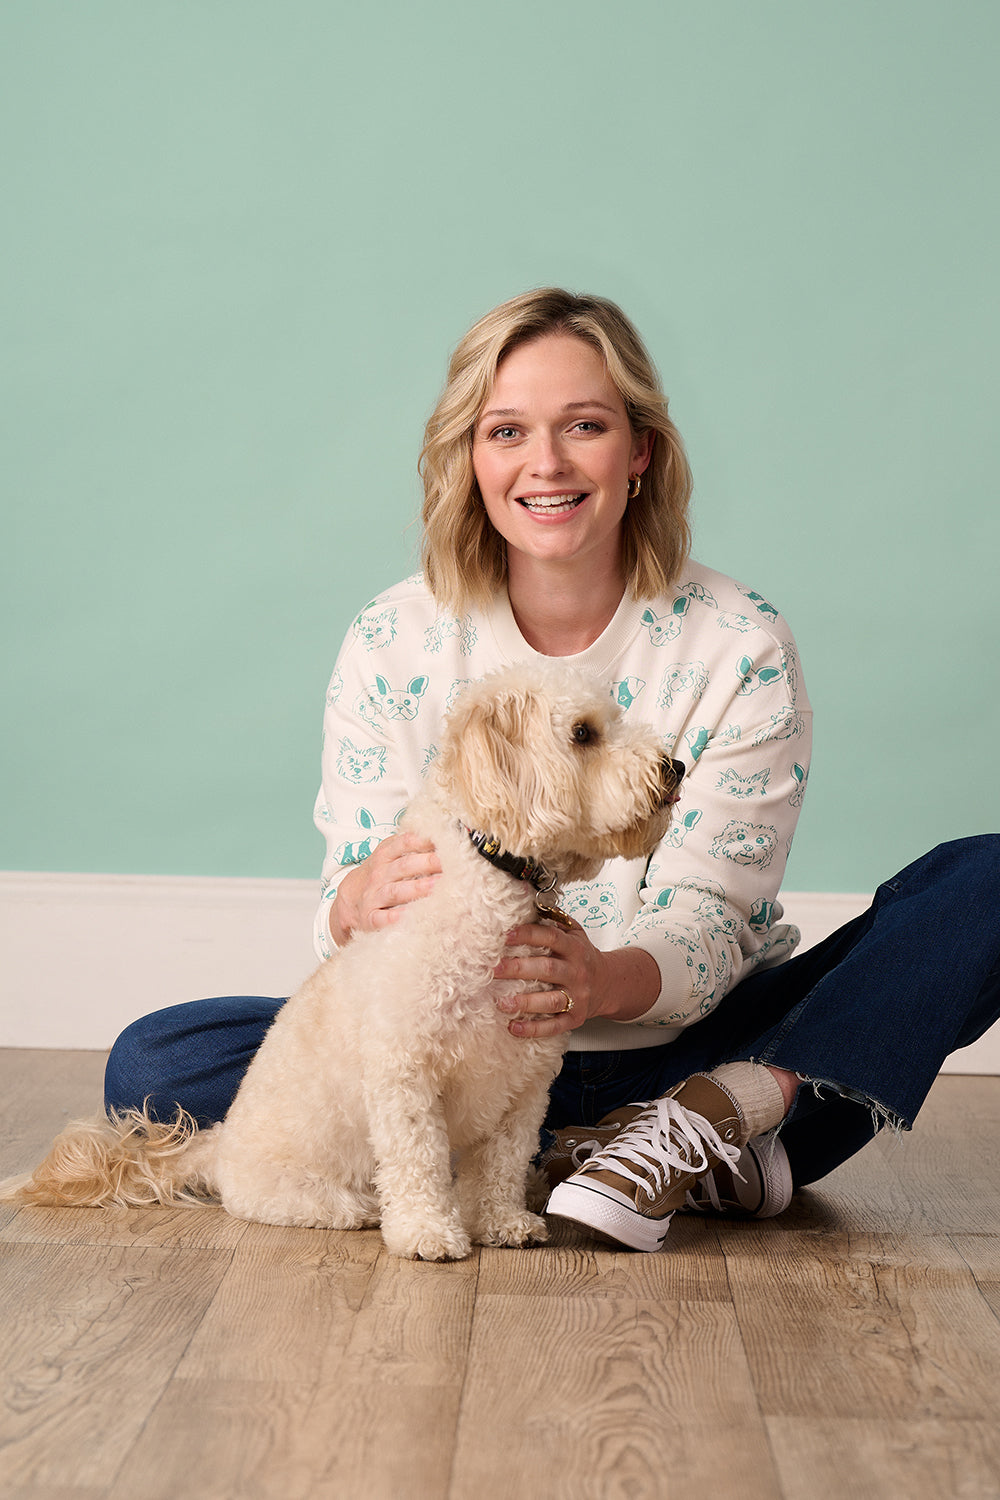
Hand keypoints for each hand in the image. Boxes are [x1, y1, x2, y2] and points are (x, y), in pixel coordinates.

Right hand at [331, 832, 441, 941]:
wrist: (348, 898)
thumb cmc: (379, 874)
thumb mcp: (389, 854)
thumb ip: (410, 845)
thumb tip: (443, 835)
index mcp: (386, 855)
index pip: (406, 843)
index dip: (425, 841)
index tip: (445, 841)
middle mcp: (380, 874)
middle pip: (405, 866)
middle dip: (427, 863)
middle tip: (449, 863)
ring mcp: (374, 895)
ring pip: (395, 891)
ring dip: (416, 889)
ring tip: (436, 887)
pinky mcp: (370, 917)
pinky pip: (381, 918)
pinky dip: (392, 918)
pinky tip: (407, 916)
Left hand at [492, 918, 662, 1036]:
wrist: (610, 983)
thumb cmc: (583, 955)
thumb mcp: (575, 932)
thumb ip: (554, 919)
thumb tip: (527, 900)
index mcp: (575, 948)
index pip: (551, 937)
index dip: (528, 934)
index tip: (505, 935)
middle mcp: (577, 972)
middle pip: (548, 969)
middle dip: (519, 969)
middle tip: (493, 969)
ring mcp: (577, 997)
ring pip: (551, 1001)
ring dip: (525, 1003)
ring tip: (501, 1002)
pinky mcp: (575, 1018)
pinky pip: (554, 1026)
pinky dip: (533, 1029)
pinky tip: (513, 1027)